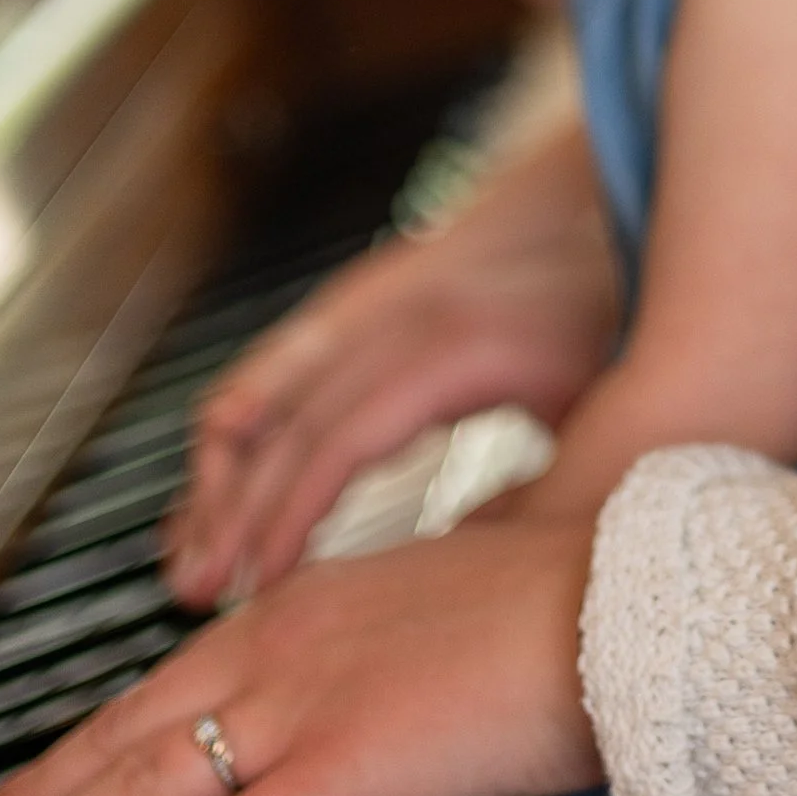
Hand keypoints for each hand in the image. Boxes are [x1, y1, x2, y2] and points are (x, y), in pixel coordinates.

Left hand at [0, 517, 602, 795]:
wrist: (634, 605)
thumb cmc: (569, 610)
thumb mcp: (448, 612)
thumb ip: (386, 649)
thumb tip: (376, 692)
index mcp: (311, 598)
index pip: (167, 680)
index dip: (90, 737)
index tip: (35, 777)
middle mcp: (286, 638)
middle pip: (128, 728)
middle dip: (39, 793)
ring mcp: (308, 700)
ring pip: (147, 784)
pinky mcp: (344, 764)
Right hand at [167, 115, 619, 605]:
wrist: (607, 201)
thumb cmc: (609, 309)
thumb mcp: (590, 410)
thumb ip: (534, 501)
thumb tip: (473, 591)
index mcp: (445, 349)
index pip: (336, 444)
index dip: (288, 520)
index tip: (257, 589)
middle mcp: (391, 317)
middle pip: (283, 420)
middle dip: (231, 511)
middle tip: (195, 594)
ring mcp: (369, 303)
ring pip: (263, 388)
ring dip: (218, 474)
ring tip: (187, 556)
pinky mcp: (362, 304)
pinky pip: (277, 368)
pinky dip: (240, 431)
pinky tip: (221, 491)